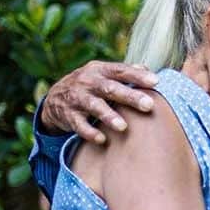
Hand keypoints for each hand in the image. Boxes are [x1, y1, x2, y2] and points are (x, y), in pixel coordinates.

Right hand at [40, 61, 157, 142]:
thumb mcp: (103, 74)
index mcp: (99, 70)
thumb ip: (124, 73)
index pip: (120, 70)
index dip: (137, 75)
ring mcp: (77, 98)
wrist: (54, 99)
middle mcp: (88, 82)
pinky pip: (79, 125)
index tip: (155, 82)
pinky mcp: (69, 116)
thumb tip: (149, 70)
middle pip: (110, 88)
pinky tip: (101, 139)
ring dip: (108, 116)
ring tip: (123, 126)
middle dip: (130, 96)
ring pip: (94, 106)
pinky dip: (89, 132)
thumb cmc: (89, 87)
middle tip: (148, 105)